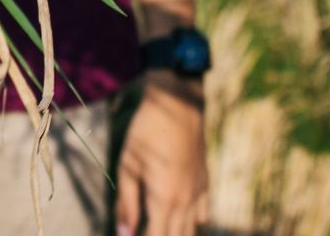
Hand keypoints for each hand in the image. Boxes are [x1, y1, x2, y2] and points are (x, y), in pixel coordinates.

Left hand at [116, 73, 209, 234]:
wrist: (178, 106)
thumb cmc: (146, 133)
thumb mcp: (128, 165)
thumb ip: (126, 202)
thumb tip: (123, 233)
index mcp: (163, 199)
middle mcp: (185, 203)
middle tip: (143, 229)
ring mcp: (198, 194)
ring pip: (191, 232)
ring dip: (175, 234)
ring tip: (158, 225)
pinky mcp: (205, 183)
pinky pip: (203, 216)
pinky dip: (192, 224)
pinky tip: (179, 217)